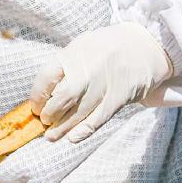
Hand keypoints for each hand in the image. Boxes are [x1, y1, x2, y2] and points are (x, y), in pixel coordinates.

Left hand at [28, 21, 173, 142]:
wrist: (146, 45)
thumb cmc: (105, 48)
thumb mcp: (82, 47)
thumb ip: (64, 66)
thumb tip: (43, 95)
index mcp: (75, 52)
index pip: (47, 76)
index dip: (37, 96)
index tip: (35, 107)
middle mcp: (90, 67)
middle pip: (64, 96)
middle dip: (50, 113)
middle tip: (45, 122)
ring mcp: (106, 82)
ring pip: (80, 111)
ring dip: (63, 127)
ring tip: (51, 136)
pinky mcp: (120, 96)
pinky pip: (99, 117)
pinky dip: (84, 130)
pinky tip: (72, 138)